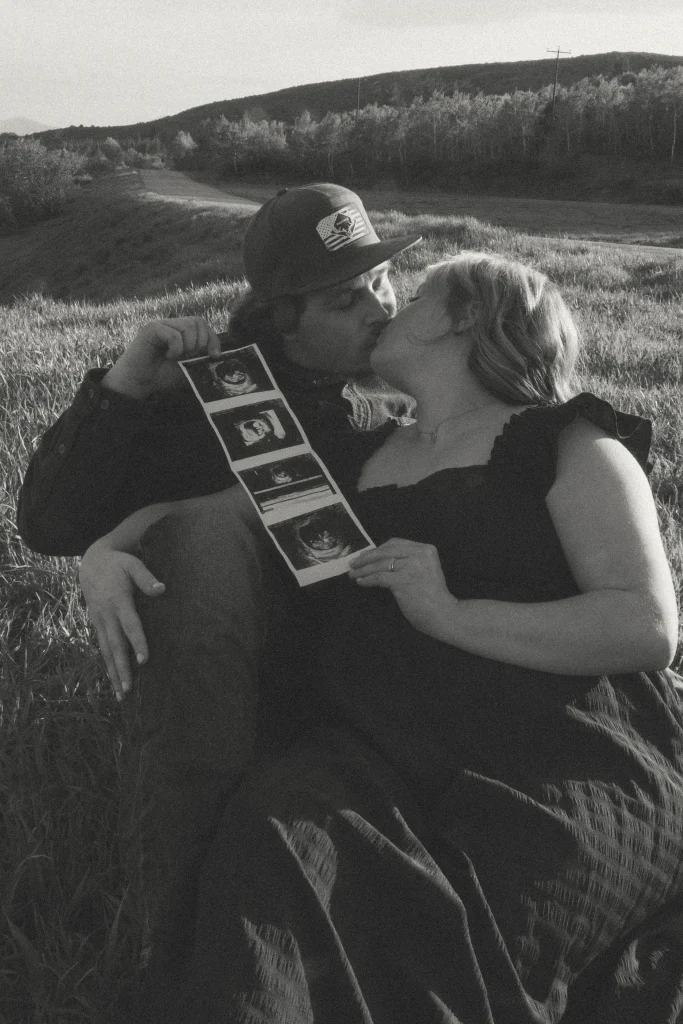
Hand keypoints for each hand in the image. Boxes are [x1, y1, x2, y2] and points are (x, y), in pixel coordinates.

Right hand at [79, 542, 165, 699]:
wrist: (91, 562)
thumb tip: (162, 589)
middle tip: (129, 689)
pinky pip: (103, 648)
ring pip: (107, 651)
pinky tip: (114, 682)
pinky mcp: (97, 625)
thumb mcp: (132, 564)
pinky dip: (108, 666)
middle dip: (122, 668)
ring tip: (121, 695)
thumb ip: (146, 577)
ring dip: (114, 673)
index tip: (144, 660)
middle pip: (116, 645)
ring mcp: (99, 621)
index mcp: (118, 600)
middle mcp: (107, 614)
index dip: (137, 642)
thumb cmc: (118, 563)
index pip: (130, 625)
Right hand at [103, 317, 221, 398]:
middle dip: (200, 343)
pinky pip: (174, 334)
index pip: (203, 325)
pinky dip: (176, 349)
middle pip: (198, 322)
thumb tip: (216, 354)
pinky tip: (168, 356)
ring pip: (188, 326)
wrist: (139, 382)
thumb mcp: (187, 367)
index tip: (214, 356)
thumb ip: (199, 358)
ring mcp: (162, 325)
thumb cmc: (161, 375)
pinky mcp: (151, 329)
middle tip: (189, 357)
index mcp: (181, 332)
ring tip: (176, 357)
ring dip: (188, 346)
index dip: (213, 339)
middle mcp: (172, 325)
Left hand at [349, 538, 455, 637]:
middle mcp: (419, 554)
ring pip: (380, 564)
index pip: (396, 543)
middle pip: (386, 551)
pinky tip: (361, 582)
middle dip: (367, 557)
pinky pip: (379, 577)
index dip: (378, 549)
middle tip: (354, 563)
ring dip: (363, 570)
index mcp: (426, 549)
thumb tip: (378, 559)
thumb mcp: (423, 571)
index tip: (366, 555)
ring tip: (353, 574)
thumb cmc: (432, 597)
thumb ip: (408, 561)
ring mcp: (412, 567)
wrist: (443, 614)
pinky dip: (367, 579)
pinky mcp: (403, 580)